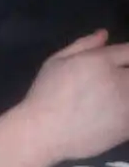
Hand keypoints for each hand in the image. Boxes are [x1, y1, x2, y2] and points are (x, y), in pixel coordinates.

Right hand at [24, 29, 128, 165]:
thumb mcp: (57, 61)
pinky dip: (125, 111)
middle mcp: (119, 82)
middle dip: (125, 72)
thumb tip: (104, 34)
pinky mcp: (127, 129)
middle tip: (113, 79)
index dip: (126, 55)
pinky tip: (110, 113)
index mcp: (101, 62)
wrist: (45, 132)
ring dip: (124, 91)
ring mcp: (126, 107)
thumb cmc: (46, 93)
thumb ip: (84, 45)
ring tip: (109, 97)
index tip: (120, 60)